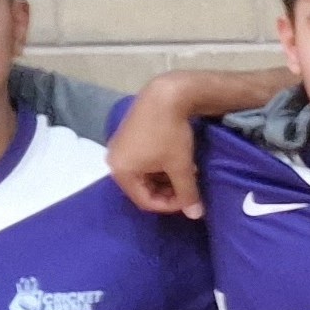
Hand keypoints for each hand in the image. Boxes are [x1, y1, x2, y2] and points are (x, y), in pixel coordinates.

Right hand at [109, 86, 205, 218]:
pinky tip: (177, 159)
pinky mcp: (127, 137)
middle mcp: (114, 161)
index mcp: (122, 171)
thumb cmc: (170, 134)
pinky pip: (142, 161)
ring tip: (187, 171)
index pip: (145, 201)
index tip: (190, 200)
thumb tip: (195, 216)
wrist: (166, 94)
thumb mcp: (180, 166)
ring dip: (166, 177)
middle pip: (143, 188)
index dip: (169, 205)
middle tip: (189, 186)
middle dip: (168, 190)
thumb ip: (187, 193)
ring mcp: (119, 148)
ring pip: (145, 175)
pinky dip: (160, 165)